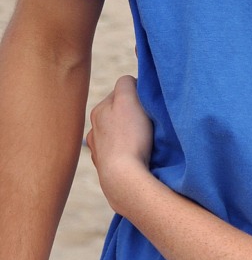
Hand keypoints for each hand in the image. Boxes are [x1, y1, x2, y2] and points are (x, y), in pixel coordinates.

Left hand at [86, 75, 152, 212]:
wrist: (124, 178)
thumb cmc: (130, 137)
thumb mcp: (129, 100)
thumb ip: (127, 83)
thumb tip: (130, 82)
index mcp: (100, 110)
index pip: (123, 89)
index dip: (139, 93)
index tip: (149, 103)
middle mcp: (95, 128)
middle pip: (119, 110)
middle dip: (132, 113)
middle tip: (148, 122)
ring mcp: (98, 149)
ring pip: (118, 132)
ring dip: (128, 132)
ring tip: (143, 141)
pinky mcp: (105, 167)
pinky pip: (118, 151)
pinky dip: (125, 150)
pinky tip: (135, 155)